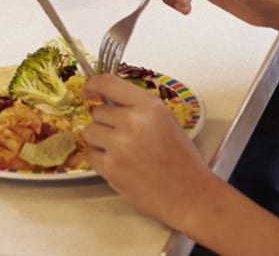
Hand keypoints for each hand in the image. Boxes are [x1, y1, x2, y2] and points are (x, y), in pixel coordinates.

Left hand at [81, 74, 213, 228]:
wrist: (190, 195)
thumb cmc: (182, 160)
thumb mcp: (166, 121)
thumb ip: (138, 108)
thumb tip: (109, 101)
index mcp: (149, 106)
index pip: (108, 83)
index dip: (93, 85)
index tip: (89, 91)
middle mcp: (132, 121)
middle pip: (97, 112)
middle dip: (106, 123)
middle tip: (123, 137)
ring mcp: (119, 145)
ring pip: (90, 132)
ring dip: (100, 141)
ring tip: (122, 152)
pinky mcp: (111, 168)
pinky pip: (91, 156)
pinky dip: (101, 161)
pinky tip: (121, 166)